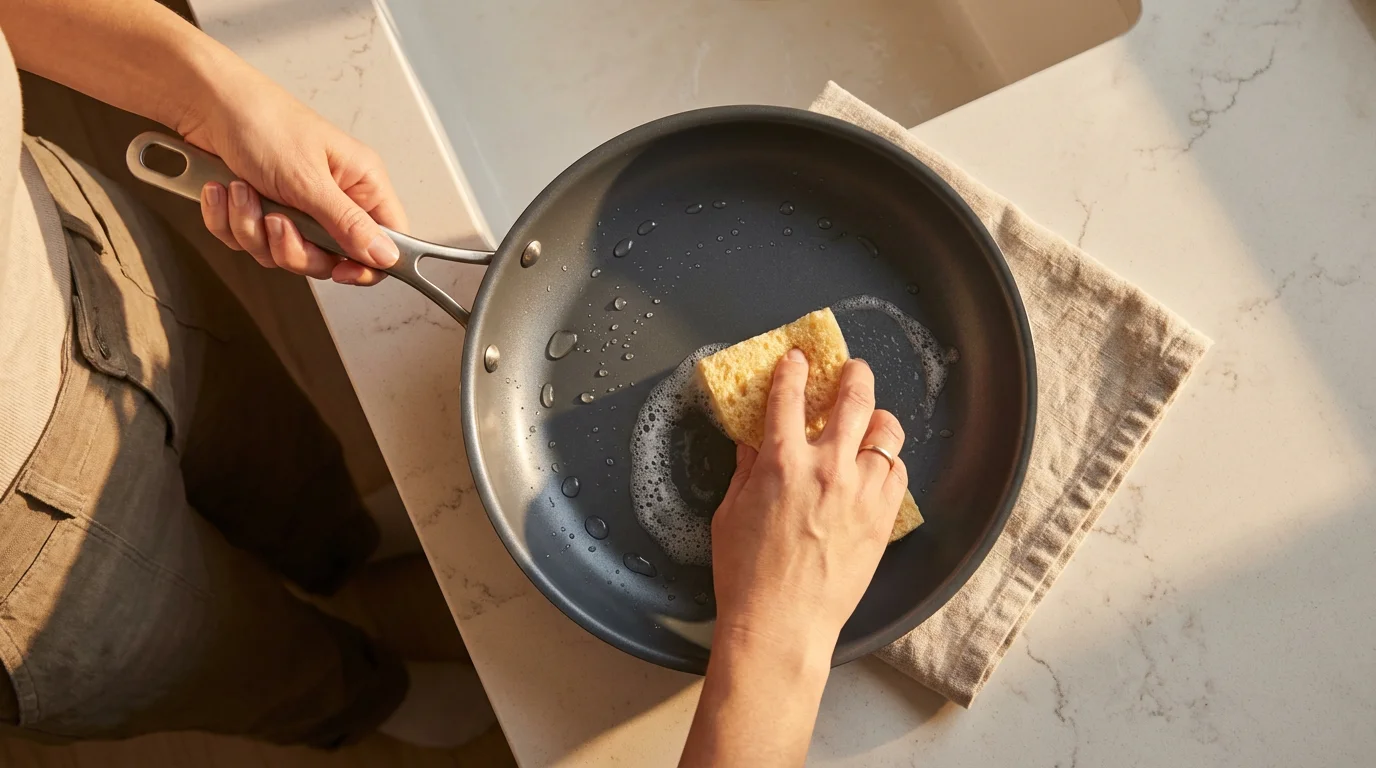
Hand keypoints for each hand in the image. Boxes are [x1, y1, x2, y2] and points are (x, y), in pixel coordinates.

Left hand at [178, 62, 405, 284]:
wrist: (206, 103)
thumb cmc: (262, 122)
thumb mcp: (308, 178)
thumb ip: (347, 223)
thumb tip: (386, 255)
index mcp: (360, 183)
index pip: (386, 240)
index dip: (367, 265)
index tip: (341, 270)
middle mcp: (333, 199)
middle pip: (329, 259)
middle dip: (292, 247)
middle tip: (276, 220)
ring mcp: (297, 209)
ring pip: (284, 254)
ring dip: (252, 229)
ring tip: (242, 191)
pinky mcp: (262, 212)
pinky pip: (250, 243)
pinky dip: (229, 221)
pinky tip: (225, 191)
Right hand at [681, 349, 907, 766]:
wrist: (781, 625)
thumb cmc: (746, 574)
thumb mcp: (730, 513)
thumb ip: (746, 469)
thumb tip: (752, 441)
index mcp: (781, 462)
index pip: (789, 395)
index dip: (793, 369)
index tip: (796, 358)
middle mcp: (827, 467)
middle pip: (853, 398)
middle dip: (853, 374)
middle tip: (850, 369)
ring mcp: (861, 492)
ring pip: (887, 431)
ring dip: (878, 419)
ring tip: (870, 420)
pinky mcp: (883, 518)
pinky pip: (898, 472)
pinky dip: (889, 462)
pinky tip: (876, 467)